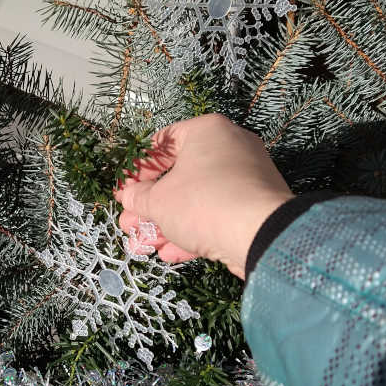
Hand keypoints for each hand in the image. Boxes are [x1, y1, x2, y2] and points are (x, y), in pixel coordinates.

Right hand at [113, 114, 293, 278]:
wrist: (261, 233)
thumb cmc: (203, 203)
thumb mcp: (159, 201)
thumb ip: (138, 197)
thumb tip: (126, 196)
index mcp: (206, 131)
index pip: (163, 142)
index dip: (138, 169)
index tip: (124, 190)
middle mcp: (230, 147)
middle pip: (178, 177)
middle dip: (149, 206)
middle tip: (129, 224)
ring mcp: (246, 178)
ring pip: (196, 200)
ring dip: (166, 225)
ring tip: (143, 245)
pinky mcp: (255, 207)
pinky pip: (217, 215)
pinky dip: (193, 231)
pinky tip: (171, 253)